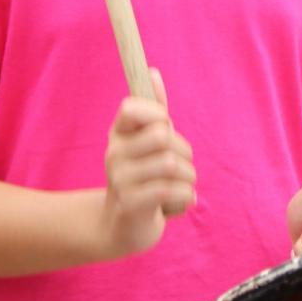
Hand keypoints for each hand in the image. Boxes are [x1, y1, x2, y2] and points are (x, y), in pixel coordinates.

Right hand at [101, 68, 195, 257]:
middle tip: (180, 168)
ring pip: (173, 165)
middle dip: (184, 153)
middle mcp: (114, 153)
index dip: (157, 116)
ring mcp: (120, 180)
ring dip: (188, 179)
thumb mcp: (146, 143)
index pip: (133, 107)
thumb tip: (153, 72)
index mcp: (118, 133)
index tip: (163, 132)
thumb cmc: (143, 177)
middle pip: (163, 137)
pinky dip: (186, 198)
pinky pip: (174, 191)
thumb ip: (154, 110)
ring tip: (179, 188)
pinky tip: (177, 204)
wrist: (122, 228)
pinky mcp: (131, 205)